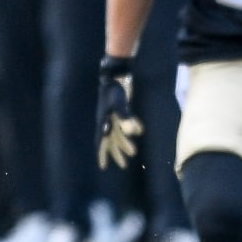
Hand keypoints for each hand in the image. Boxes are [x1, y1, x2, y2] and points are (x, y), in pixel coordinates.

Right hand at [96, 55, 143, 170]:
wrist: (115, 76)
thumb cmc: (115, 90)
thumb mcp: (120, 104)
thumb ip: (126, 117)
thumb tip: (131, 132)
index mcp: (103, 121)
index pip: (102, 141)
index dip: (102, 153)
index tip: (103, 166)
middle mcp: (106, 120)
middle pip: (111, 140)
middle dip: (116, 153)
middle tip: (123, 165)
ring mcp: (113, 115)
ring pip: (118, 133)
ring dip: (125, 143)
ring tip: (133, 153)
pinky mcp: (120, 109)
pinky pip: (124, 123)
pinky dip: (131, 128)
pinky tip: (139, 132)